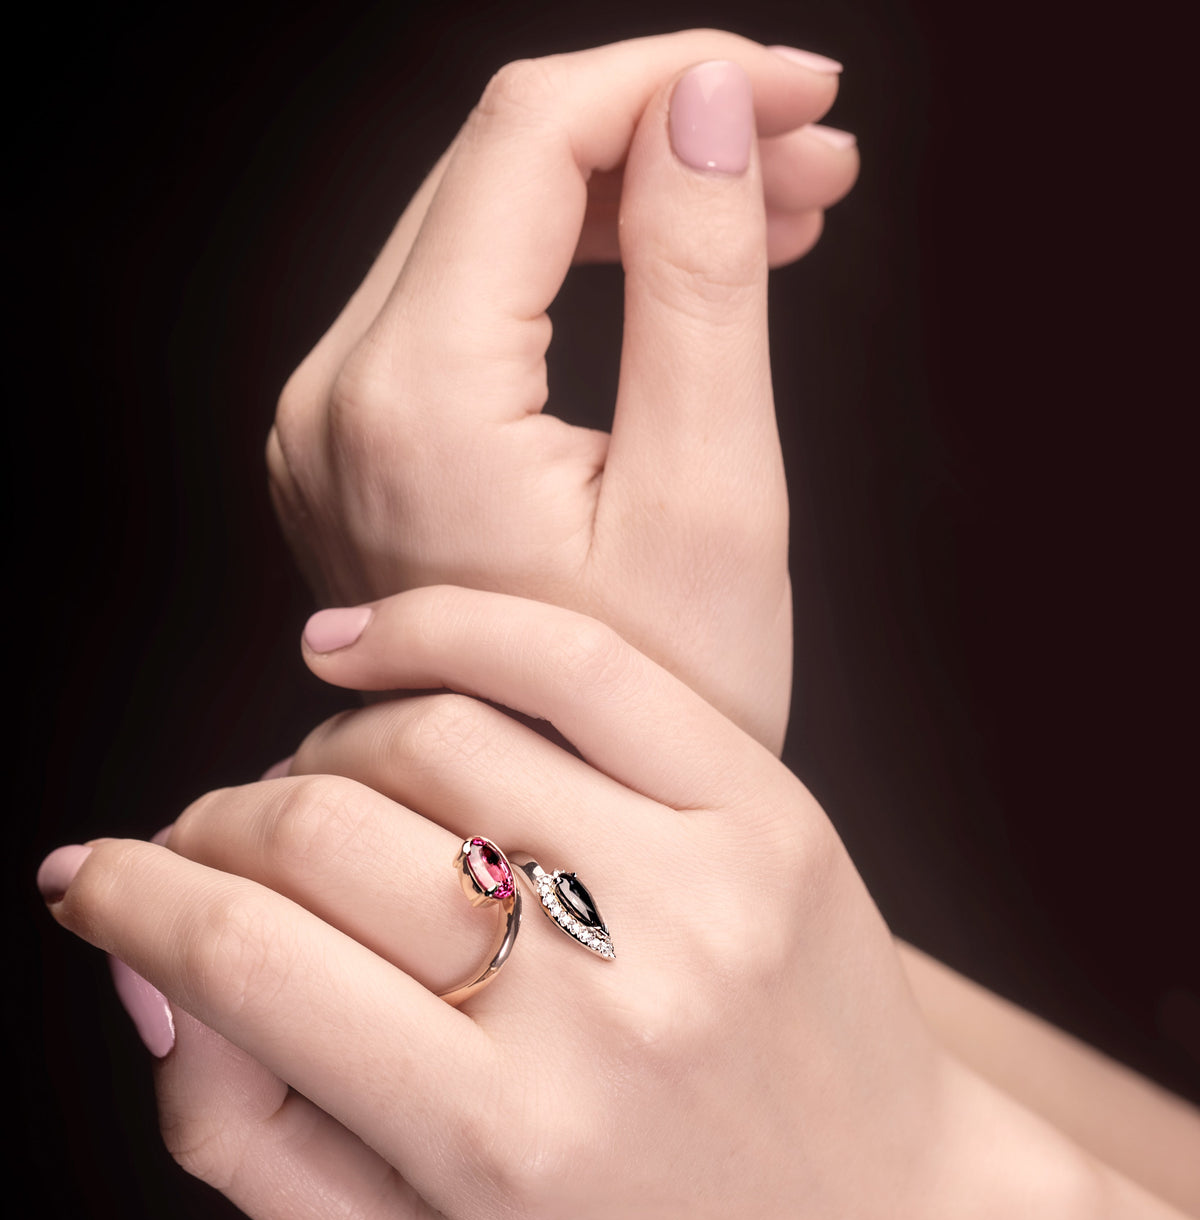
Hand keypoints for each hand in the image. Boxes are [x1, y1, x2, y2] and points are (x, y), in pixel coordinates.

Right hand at [41, 587, 949, 1219]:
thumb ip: (248, 1140)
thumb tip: (149, 974)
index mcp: (499, 1142)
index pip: (245, 960)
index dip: (130, 900)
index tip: (89, 879)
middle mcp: (599, 1006)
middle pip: (320, 834)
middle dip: (216, 831)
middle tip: (206, 852)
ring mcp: (693, 884)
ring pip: (427, 735)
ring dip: (321, 751)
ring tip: (315, 794)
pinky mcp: (761, 805)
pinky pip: (570, 659)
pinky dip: (438, 625)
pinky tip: (358, 650)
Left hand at [267, 32, 858, 751]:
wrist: (548, 852)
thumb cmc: (642, 729)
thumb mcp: (709, 503)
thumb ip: (704, 285)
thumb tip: (704, 102)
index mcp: (414, 401)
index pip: (529, 135)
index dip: (674, 79)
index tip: (798, 94)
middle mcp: (335, 400)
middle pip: (497, 169)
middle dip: (662, 134)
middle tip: (809, 159)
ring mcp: (331, 429)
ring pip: (482, 229)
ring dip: (628, 201)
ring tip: (774, 215)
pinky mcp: (358, 455)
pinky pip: (463, 308)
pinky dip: (574, 274)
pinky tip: (675, 278)